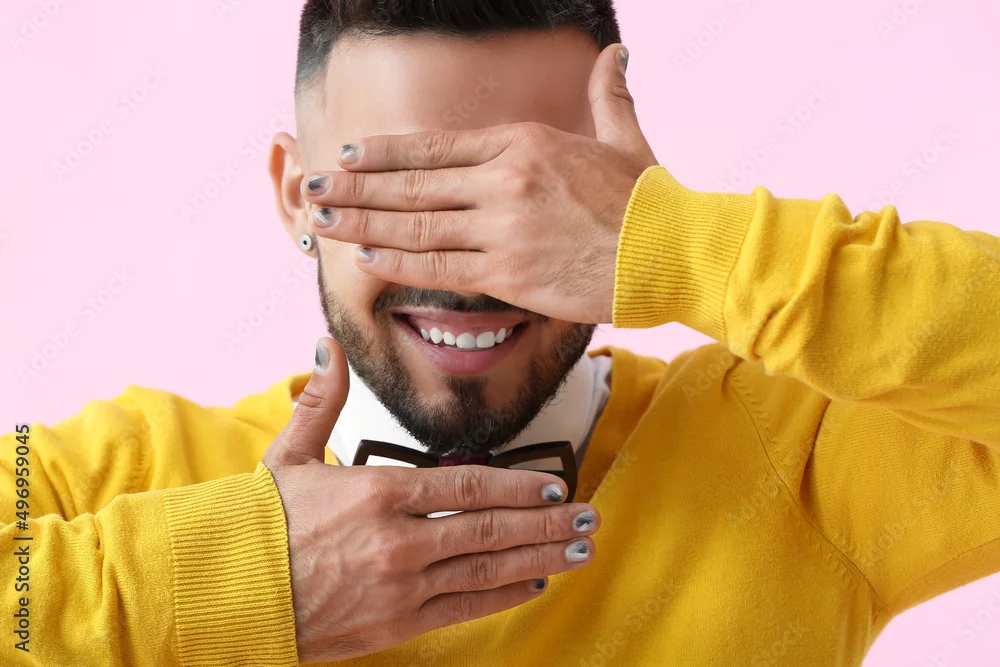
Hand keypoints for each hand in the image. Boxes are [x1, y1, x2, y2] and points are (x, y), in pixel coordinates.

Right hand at [262, 338, 600, 663]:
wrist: (226, 591)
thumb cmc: (260, 522)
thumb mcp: (289, 455)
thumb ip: (321, 401)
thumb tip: (329, 345)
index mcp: (378, 492)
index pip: (468, 486)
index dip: (519, 486)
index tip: (554, 483)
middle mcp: (399, 540)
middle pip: (491, 529)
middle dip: (547, 522)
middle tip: (589, 515)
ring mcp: (401, 587)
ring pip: (488, 569)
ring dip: (540, 557)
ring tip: (579, 549)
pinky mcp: (395, 624)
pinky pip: (463, 608)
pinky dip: (502, 595)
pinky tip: (533, 584)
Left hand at [303, 43, 657, 323]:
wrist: (675, 251)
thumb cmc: (650, 200)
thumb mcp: (626, 138)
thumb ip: (608, 94)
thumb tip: (617, 54)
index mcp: (523, 142)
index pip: (434, 146)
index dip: (383, 152)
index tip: (347, 154)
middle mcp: (504, 180)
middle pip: (411, 183)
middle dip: (354, 187)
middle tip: (312, 187)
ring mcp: (503, 227)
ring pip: (414, 224)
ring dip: (361, 222)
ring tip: (320, 220)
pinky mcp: (509, 273)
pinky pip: (439, 267)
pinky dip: (397, 263)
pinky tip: (365, 258)